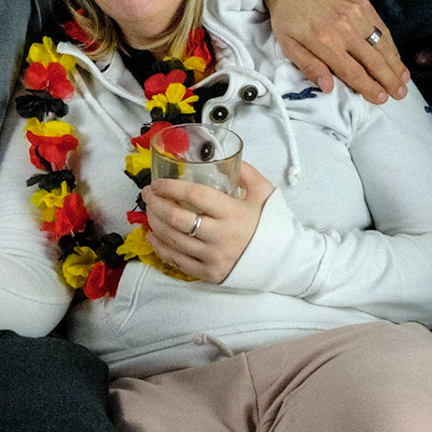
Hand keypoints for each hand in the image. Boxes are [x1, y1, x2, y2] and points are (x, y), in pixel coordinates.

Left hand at [141, 161, 273, 282]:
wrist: (283, 261)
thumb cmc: (271, 224)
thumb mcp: (265, 192)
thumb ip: (246, 172)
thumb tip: (223, 157)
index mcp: (233, 213)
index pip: (194, 196)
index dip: (171, 188)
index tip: (158, 182)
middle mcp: (220, 236)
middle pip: (177, 219)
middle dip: (156, 204)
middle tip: (147, 194)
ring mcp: (213, 257)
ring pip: (173, 240)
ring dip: (155, 223)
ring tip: (149, 211)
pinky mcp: (209, 274)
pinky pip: (178, 261)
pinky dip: (161, 248)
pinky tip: (153, 237)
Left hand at [265, 0, 408, 101]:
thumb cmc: (288, 16)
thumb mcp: (288, 45)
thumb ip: (309, 67)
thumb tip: (328, 88)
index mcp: (325, 41)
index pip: (354, 72)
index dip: (370, 88)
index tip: (381, 99)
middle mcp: (345, 28)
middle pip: (374, 61)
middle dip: (389, 80)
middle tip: (399, 95)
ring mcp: (357, 14)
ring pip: (383, 45)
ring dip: (395, 64)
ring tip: (403, 80)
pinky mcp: (363, 4)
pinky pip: (382, 28)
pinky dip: (391, 45)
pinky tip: (395, 57)